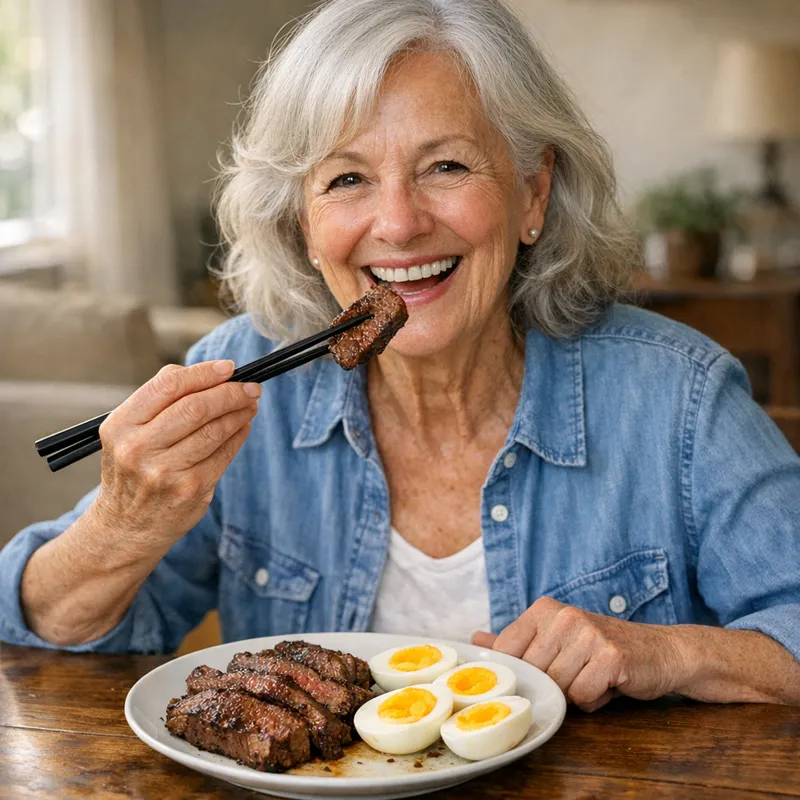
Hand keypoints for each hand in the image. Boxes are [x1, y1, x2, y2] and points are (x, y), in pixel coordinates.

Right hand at [91, 360, 260, 550]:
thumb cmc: (133, 471)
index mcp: (120, 426)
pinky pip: (224, 454)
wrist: (124, 528)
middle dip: (230, 392)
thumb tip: (212, 375)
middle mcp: (138, 448)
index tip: (228, 367)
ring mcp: (164, 472)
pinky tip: (243, 426)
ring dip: (239, 412)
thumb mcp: (127, 434)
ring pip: (214, 430)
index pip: (168, 385)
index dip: (204, 373)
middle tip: (250, 386)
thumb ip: (161, 402)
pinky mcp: (189, 490)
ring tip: (250, 404)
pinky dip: (239, 435)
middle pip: (196, 406)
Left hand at [472, 597, 683, 711]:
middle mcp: (564, 616)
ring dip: (575, 694)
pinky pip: (583, 696)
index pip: (507, 651)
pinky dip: (594, 700)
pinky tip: (608, 684)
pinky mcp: (610, 656)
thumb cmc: (601, 648)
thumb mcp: (555, 638)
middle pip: (533, 672)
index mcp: (543, 609)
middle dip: (552, 685)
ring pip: (558, 687)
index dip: (522, 673)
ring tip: (592, 677)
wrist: (660, 651)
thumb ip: (516, 640)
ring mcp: (587, 634)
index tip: (540, 674)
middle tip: (575, 674)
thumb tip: (476, 640)